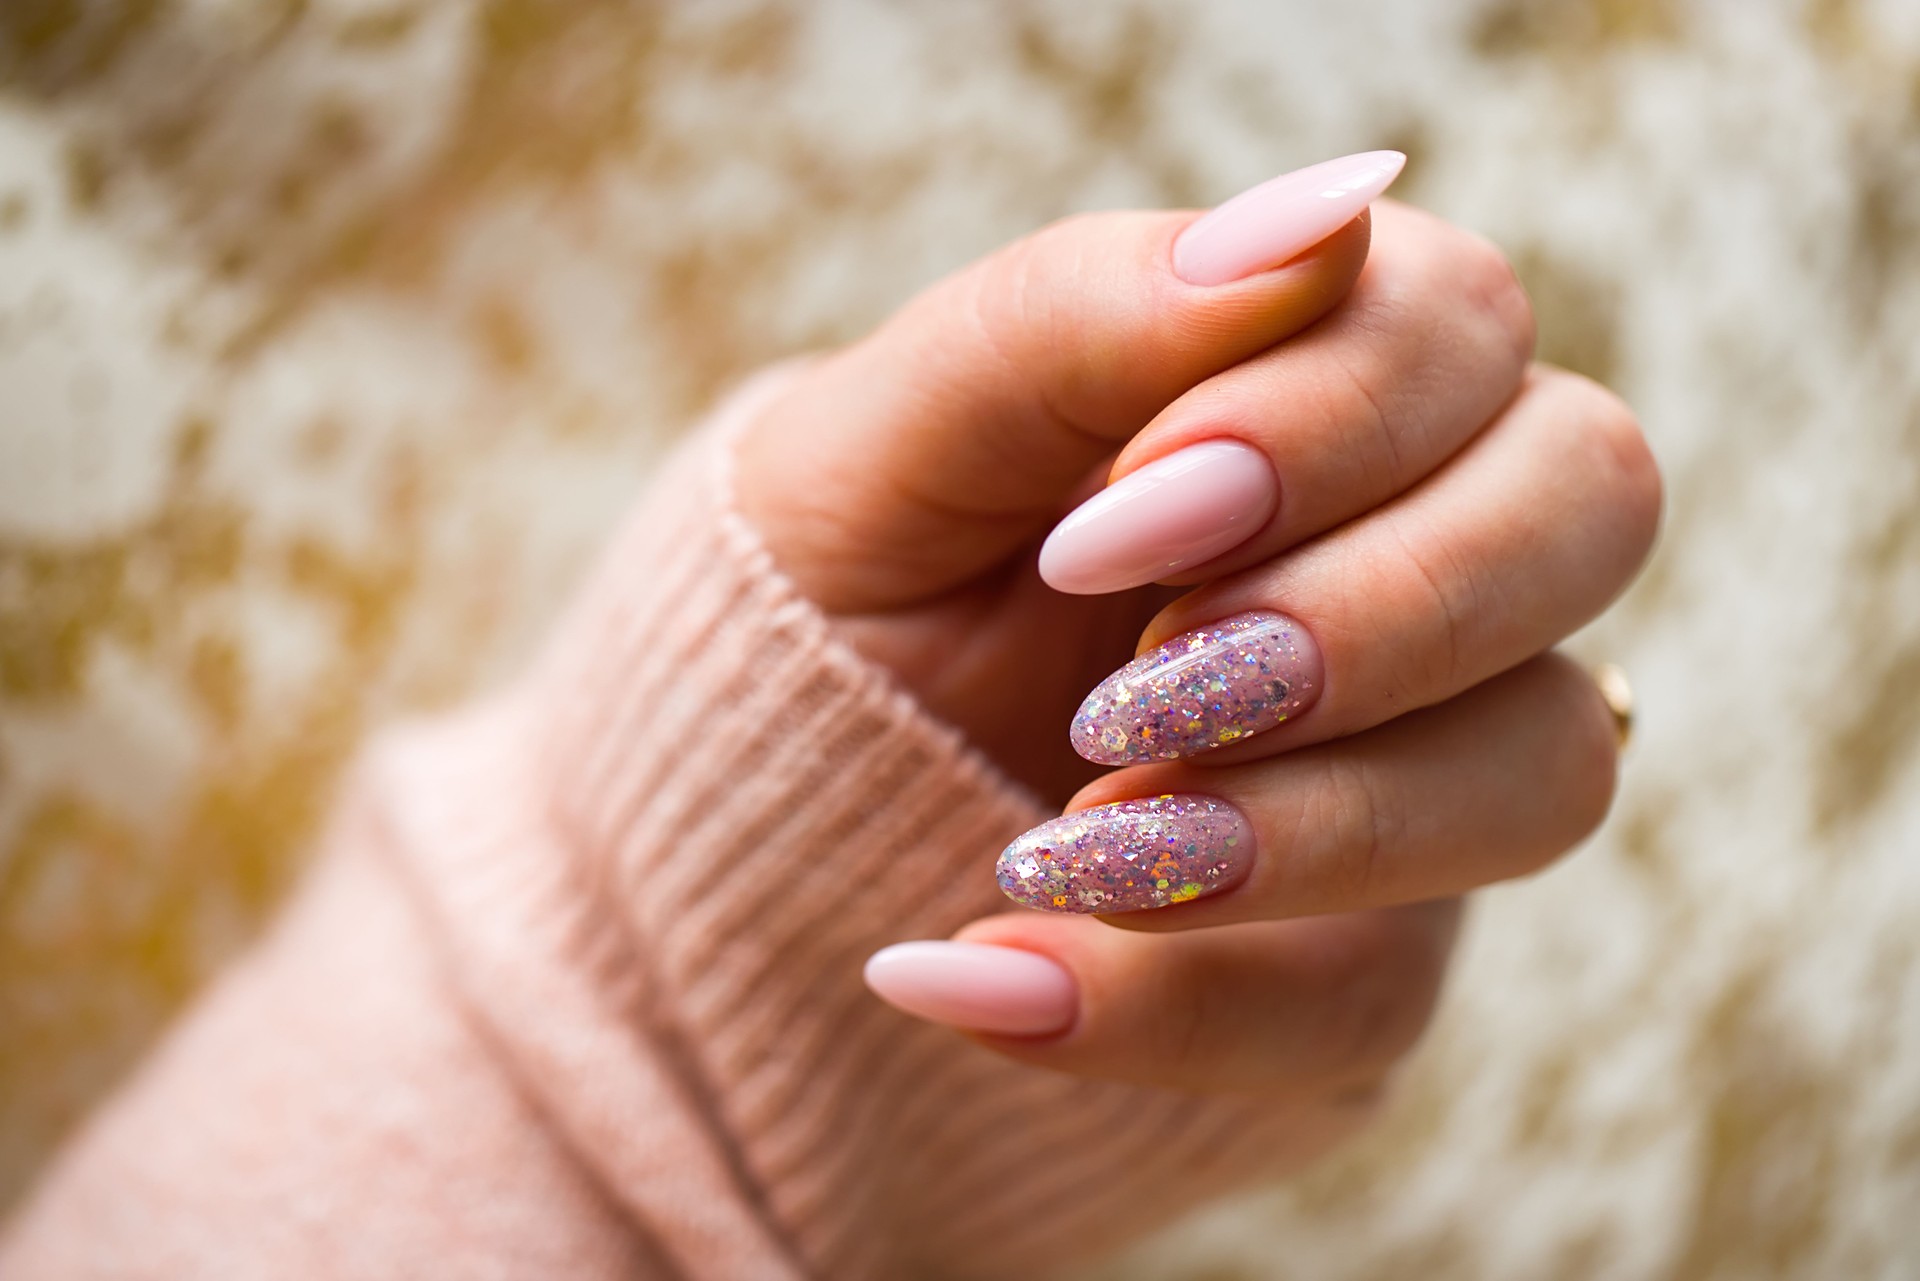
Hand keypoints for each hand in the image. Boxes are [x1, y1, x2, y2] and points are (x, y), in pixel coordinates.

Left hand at [737, 153, 1656, 1084]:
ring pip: (1548, 768)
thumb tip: (1327, 209)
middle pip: (1588, 505)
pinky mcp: (1360, 950)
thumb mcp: (895, 436)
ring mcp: (1415, 761)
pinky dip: (1176, 1003)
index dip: (1323, 417)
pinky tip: (983, 979)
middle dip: (1372, 603)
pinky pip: (1376, 998)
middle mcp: (1411, 555)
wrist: (768, 797)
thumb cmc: (850, 574)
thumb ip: (1083, 311)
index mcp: (1305, 385)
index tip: (1104, 524)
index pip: (1460, 324)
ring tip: (1058, 842)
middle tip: (1142, 683)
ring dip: (1314, 820)